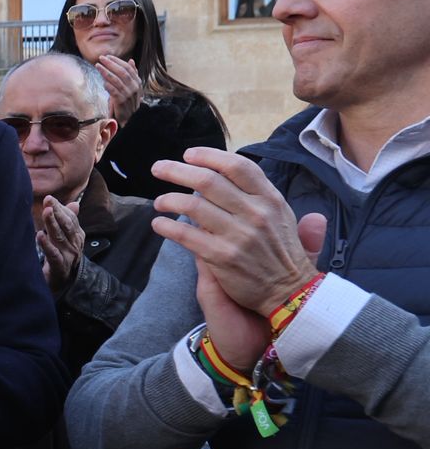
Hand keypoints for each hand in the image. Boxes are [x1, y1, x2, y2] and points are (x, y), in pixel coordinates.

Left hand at [37, 197, 84, 293]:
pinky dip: (46, 244)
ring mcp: (69, 256)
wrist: (61, 283)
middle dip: (57, 212)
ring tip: (45, 212)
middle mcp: (75, 244)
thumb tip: (74, 204)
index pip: (70, 218)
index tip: (49, 198)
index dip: (60, 208)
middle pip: (67, 225)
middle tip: (48, 201)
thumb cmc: (61, 257)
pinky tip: (39, 235)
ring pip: (60, 237)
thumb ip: (68, 221)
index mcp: (77, 236)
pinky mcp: (59, 266)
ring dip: (52, 223)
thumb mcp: (65, 238)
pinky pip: (53, 254)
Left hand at [96, 56, 141, 127]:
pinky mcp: (121, 101)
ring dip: (106, 72)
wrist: (131, 118)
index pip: (128, 68)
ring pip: (116, 80)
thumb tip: (131, 61)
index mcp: (137, 82)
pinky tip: (102, 81)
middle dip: (111, 64)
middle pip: (122, 72)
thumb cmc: (129, 101)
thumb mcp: (133, 87)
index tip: (108, 56)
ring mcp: (128, 94)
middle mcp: (134, 87)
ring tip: (98, 65)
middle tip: (101, 58)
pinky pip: (113, 91)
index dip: (118, 61)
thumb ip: (132, 74)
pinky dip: (108, 85)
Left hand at [151, 149, 325, 316]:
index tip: (189, 155)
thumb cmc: (283, 254)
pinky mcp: (221, 257)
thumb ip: (263, 195)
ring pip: (192, 205)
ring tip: (159, 202)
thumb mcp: (285, 218)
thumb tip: (238, 174)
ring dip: (168, 199)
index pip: (237, 167)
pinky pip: (184, 235)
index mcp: (270, 199)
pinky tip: (158, 224)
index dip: (209, 156)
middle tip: (158, 168)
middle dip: (176, 171)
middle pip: (207, 180)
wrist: (290, 293)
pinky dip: (166, 226)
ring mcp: (238, 235)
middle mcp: (255, 213)